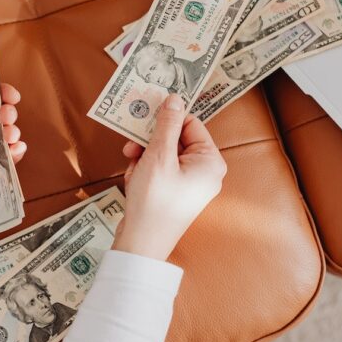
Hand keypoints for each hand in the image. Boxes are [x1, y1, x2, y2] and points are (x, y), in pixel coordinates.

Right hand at [114, 94, 226, 260]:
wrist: (142, 243)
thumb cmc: (154, 201)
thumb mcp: (158, 156)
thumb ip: (167, 125)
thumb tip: (175, 98)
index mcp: (210, 161)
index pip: (191, 124)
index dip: (167, 120)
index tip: (145, 119)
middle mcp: (205, 171)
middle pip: (176, 138)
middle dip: (150, 142)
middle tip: (131, 148)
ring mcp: (190, 184)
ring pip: (163, 154)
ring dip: (143, 158)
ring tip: (134, 171)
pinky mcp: (175, 193)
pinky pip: (159, 170)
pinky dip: (144, 171)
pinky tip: (134, 182)